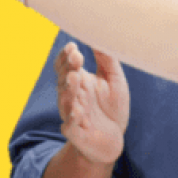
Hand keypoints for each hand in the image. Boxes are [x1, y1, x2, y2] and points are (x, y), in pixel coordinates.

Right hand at [57, 43, 130, 164]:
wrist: (112, 142)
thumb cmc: (111, 109)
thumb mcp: (114, 81)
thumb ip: (107, 60)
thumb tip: (100, 36)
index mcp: (79, 82)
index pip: (65, 66)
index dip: (67, 56)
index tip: (74, 46)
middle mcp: (72, 96)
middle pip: (63, 79)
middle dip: (68, 67)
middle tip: (76, 57)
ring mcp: (72, 114)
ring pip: (64, 101)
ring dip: (68, 89)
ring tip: (74, 77)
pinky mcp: (76, 133)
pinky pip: (69, 126)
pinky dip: (71, 119)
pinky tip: (76, 111)